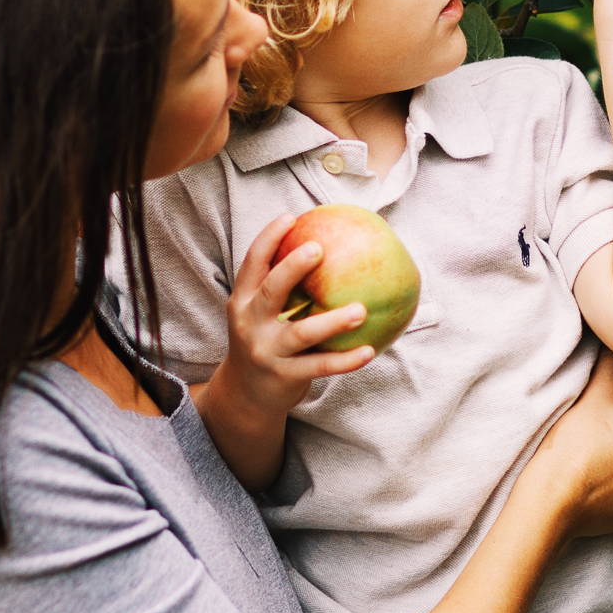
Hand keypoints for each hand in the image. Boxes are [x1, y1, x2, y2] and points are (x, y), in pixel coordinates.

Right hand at [214, 213, 377, 419]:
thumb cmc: (264, 341)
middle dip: (292, 267)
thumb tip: (326, 245)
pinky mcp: (284, 376)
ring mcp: (266, 351)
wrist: (245, 395)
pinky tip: (369, 350)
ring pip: (301, 333)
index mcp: (243, 301)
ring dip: (332, 321)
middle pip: (271, 290)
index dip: (269, 237)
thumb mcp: (260, 313)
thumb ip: (281, 286)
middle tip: (319, 248)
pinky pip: (320, 366)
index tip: (291, 217)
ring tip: (361, 310)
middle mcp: (250, 323)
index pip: (252, 263)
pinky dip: (345, 360)